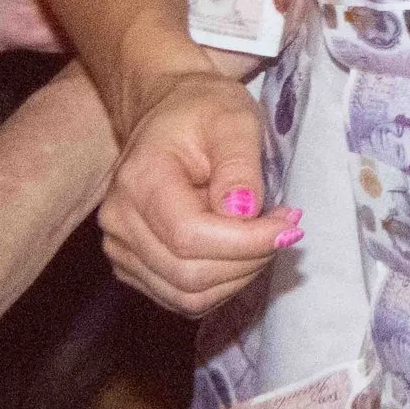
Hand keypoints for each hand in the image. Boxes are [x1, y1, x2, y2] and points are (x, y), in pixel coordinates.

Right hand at [98, 67, 297, 315]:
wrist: (169, 112)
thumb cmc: (203, 111)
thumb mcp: (234, 119)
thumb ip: (240, 164)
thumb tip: (244, 214)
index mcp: (140, 181)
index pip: (191, 236)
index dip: (247, 241)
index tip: (289, 224)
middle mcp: (120, 222)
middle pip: (189, 274)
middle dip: (250, 260)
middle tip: (284, 229)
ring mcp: (121, 249)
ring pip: (187, 295)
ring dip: (239, 276)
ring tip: (264, 237)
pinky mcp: (134, 266)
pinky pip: (182, 297)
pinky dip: (221, 284)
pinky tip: (241, 251)